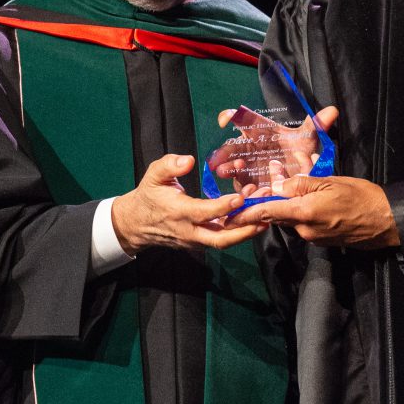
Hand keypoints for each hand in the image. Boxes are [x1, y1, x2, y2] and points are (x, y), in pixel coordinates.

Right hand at [110, 154, 264, 253]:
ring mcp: (196, 240)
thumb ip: (169, 165)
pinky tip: (251, 214)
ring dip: (246, 229)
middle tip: (265, 216)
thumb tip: (188, 160)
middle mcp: (189, 231)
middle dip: (245, 230)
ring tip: (266, 213)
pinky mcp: (200, 243)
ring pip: (224, 241)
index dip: (222, 207)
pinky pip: (221, 238)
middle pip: (221, 239)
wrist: (137, 223)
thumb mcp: (154, 175)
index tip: (240, 198)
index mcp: (178, 213)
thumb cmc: (149, 195)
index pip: (203, 213)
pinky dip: (238, 229)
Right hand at [209, 105, 339, 192]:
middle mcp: (248, 148)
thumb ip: (317, 125)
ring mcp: (247, 167)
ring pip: (231, 168)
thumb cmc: (299, 151)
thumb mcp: (308, 139)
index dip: (229, 116)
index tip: (224, 120)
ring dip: (230, 170)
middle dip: (222, 153)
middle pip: (229, 147)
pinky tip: (251, 191)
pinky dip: (245, 190)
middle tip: (221, 159)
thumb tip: (332, 111)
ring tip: (234, 172)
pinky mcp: (250, 184)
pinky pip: (243, 188)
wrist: (301, 174)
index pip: (240, 119)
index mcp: (258, 131)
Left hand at [229, 173, 399, 248]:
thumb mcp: (330, 181)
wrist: (386, 222)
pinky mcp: (323, 240)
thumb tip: (278, 187)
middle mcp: (305, 229)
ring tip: (301, 179)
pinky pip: (305, 223)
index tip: (227, 216)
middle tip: (271, 176)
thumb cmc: (361, 197)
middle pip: (279, 213)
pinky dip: (304, 210)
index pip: (268, 212)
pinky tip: (315, 195)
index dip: (246, 213)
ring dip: (291, 202)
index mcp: (304, 212)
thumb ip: (301, 184)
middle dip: (273, 197)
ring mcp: (314, 237)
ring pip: (293, 217)